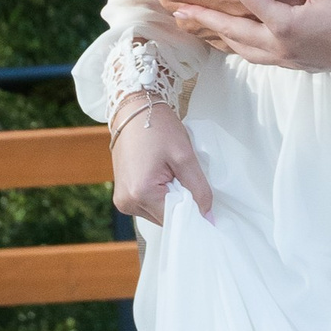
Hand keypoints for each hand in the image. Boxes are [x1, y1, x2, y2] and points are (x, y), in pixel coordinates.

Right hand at [112, 102, 212, 224]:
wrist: (135, 110)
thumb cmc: (158, 127)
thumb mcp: (185, 157)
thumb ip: (199, 189)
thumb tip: (208, 217)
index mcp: (140, 193)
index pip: (175, 220)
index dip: (193, 212)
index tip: (203, 201)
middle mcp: (127, 202)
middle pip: (166, 219)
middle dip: (181, 204)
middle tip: (184, 178)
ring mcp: (122, 201)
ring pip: (158, 214)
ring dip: (170, 200)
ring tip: (171, 174)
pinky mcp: (122, 195)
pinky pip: (149, 206)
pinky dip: (160, 196)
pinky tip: (162, 176)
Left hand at [172, 0, 330, 73]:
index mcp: (283, 25)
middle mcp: (279, 46)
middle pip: (229, 31)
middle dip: (203, 18)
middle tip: (177, 10)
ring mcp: (288, 60)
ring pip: (243, 50)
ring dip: (221, 37)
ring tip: (204, 29)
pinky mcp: (300, 65)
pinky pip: (259, 58)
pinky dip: (243, 48)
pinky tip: (244, 44)